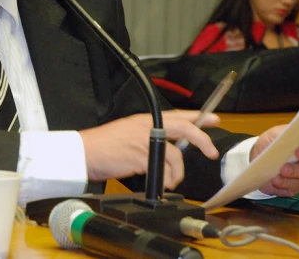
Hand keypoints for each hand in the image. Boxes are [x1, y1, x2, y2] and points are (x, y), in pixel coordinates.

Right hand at [79, 110, 220, 188]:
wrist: (85, 152)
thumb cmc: (104, 145)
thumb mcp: (128, 132)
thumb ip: (149, 136)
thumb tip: (167, 147)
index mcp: (145, 120)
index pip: (177, 115)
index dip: (198, 117)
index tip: (213, 119)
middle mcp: (148, 127)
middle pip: (184, 129)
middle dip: (202, 140)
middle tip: (211, 152)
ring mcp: (145, 141)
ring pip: (176, 156)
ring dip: (177, 172)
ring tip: (172, 180)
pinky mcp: (141, 157)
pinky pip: (164, 170)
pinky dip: (166, 180)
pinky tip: (162, 184)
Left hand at [253, 120, 298, 196]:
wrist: (256, 160)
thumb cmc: (269, 144)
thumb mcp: (273, 134)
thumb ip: (283, 134)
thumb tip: (289, 138)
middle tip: (297, 153)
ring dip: (295, 172)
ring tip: (281, 171)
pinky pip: (296, 186)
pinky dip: (285, 183)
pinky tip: (276, 180)